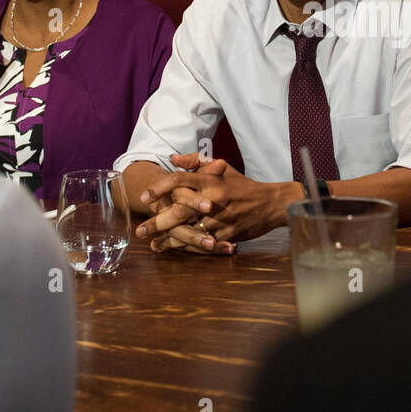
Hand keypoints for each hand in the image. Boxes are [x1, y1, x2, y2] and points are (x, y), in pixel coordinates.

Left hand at [139, 158, 293, 248]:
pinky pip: (205, 243)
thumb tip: (173, 159)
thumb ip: (197, 161)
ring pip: (190, 231)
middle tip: (140, 231)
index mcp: (211, 180)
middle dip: (158, 222)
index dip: (159, 188)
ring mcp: (221, 218)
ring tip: (154, 246)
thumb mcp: (223, 168)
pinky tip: (176, 251)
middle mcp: (213, 199)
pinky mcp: (228, 234)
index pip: (179, 180)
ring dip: (170, 241)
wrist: (270, 203)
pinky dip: (189, 248)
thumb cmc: (243, 185)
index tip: (144, 197)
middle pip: (179, 210)